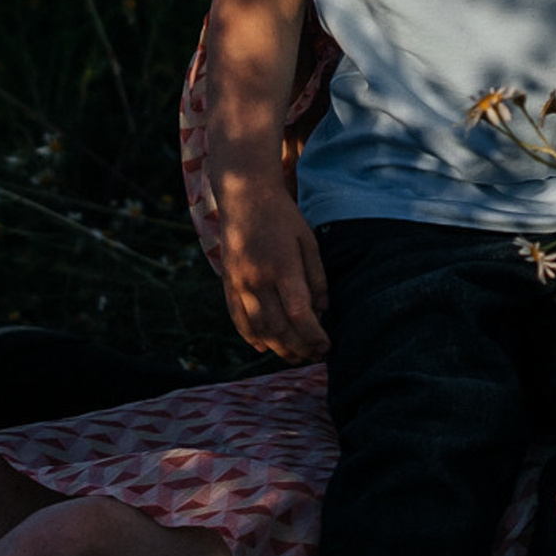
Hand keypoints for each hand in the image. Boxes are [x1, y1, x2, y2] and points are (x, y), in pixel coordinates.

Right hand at [218, 189, 329, 360]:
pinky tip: (264, 347)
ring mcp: (238, 283)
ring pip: (257, 327)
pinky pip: (237, 317)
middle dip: (299, 347)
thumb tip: (323, 310)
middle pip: (277, 327)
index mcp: (282, 267)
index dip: (314, 335)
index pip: (299, 313)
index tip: (327, 345)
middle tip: (315, 357)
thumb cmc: (283, 218)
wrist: (245, 198)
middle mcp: (257, 279)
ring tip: (295, 357)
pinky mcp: (227, 283)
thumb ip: (316, 277)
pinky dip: (250, 336)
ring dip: (277, 347)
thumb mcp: (309, 242)